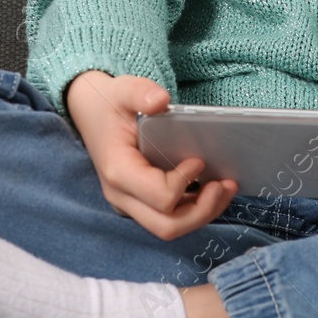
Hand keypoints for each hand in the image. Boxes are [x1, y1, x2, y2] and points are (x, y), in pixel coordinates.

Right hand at [64, 69, 238, 241]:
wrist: (91, 113)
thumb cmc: (110, 104)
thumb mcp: (123, 89)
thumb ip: (140, 92)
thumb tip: (161, 100)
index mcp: (118, 171)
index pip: (159, 196)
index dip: (185, 183)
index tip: (198, 160)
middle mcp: (122, 195)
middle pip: (167, 225)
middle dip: (202, 211)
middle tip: (225, 185)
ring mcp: (130, 203)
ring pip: (169, 227)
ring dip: (202, 214)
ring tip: (225, 188)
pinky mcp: (140, 203)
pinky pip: (169, 218)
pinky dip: (194, 210)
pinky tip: (212, 190)